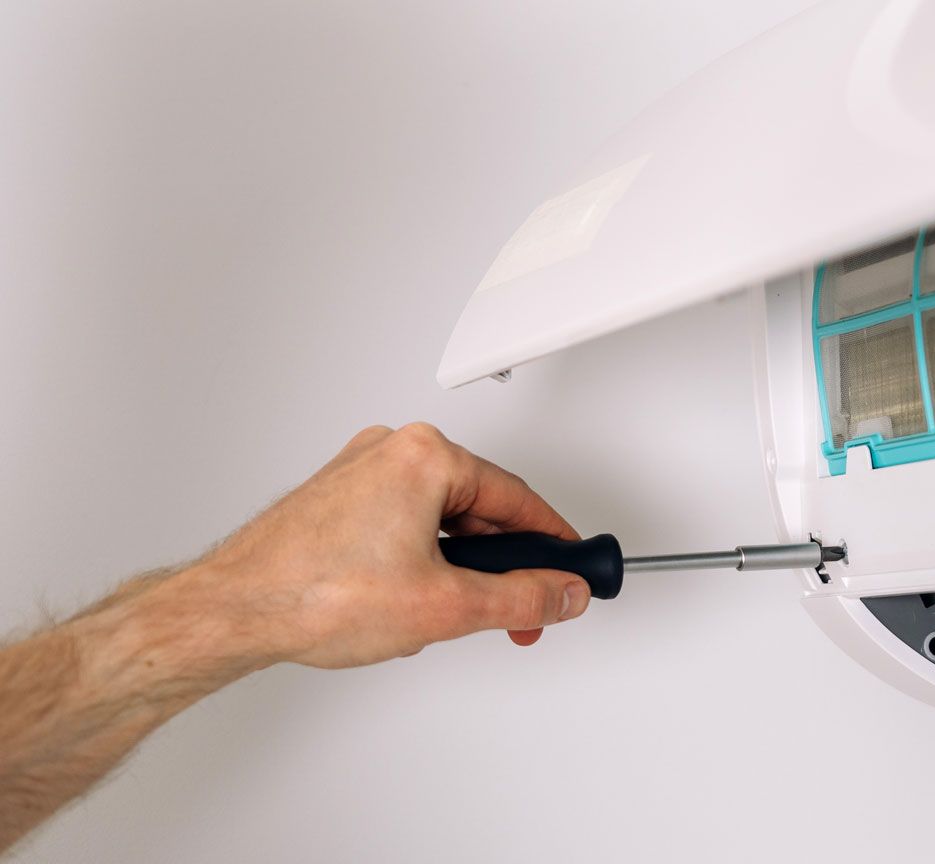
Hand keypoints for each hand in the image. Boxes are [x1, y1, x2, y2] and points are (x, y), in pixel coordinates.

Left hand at [187, 423, 591, 669]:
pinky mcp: (334, 499)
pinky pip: (401, 525)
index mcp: (425, 456)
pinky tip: (401, 603)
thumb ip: (520, 599)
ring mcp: (359, 473)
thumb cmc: (311, 594)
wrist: (229, 612)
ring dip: (453, 570)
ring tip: (441, 614)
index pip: (517, 499)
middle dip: (498, 568)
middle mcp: (391, 451)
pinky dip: (416, 564)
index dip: (553, 544)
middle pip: (478, 509)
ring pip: (438, 521)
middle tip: (519, 609)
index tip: (575, 568)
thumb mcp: (445, 607)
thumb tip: (561, 593)